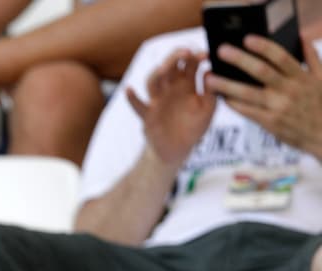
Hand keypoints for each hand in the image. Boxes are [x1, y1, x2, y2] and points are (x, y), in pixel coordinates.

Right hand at [125, 47, 215, 167]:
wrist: (177, 150)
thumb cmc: (193, 128)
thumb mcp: (208, 109)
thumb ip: (211, 92)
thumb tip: (209, 72)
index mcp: (187, 84)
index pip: (189, 63)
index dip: (196, 56)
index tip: (206, 55)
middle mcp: (170, 89)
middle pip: (169, 66)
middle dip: (176, 56)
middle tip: (187, 52)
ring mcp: (158, 100)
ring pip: (153, 81)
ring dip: (157, 72)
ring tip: (164, 68)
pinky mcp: (148, 115)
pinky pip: (138, 105)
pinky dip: (132, 98)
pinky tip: (129, 90)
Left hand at [205, 35, 321, 159]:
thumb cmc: (321, 104)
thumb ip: (312, 58)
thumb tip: (302, 38)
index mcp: (301, 77)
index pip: (281, 57)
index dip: (263, 47)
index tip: (247, 39)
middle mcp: (289, 90)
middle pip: (261, 71)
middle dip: (239, 60)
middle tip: (221, 51)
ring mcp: (278, 107)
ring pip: (248, 93)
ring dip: (226, 85)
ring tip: (209, 78)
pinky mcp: (270, 122)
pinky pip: (247, 111)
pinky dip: (233, 103)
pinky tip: (221, 97)